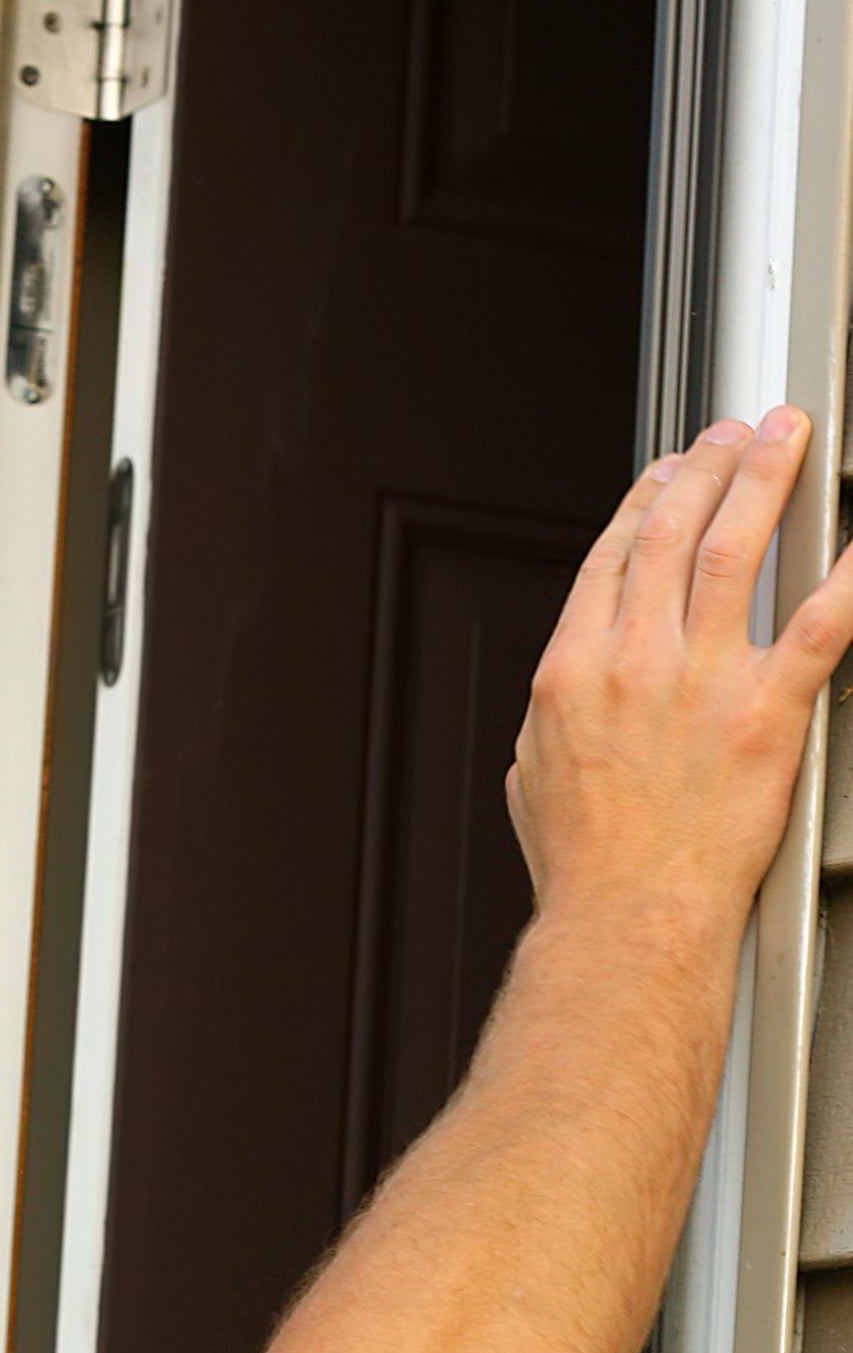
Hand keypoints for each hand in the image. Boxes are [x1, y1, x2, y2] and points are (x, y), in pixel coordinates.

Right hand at [509, 409, 852, 934]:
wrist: (627, 917)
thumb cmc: (585, 870)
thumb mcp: (531, 787)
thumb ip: (544, 734)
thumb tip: (548, 725)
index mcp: (572, 670)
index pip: (612, 557)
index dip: (644, 501)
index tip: (666, 473)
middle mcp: (635, 661)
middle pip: (674, 532)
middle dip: (708, 466)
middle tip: (735, 434)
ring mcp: (702, 681)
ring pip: (738, 549)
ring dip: (765, 480)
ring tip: (787, 441)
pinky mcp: (767, 712)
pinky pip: (823, 624)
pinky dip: (851, 574)